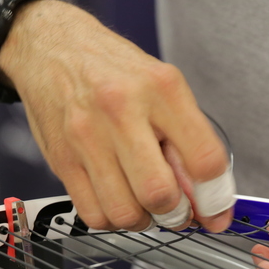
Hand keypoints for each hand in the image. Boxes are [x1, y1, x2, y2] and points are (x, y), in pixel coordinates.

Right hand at [0, 0, 233, 231]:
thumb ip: (187, 138)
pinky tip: (118, 200)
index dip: (216, 198)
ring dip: (144, 221)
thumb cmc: (114, 70)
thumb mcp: (163, 87)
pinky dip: (113, 220)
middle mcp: (122, 111)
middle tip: (177, 209)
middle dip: (176, 214)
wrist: (52, 47)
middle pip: (160, 193)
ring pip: (125, 212)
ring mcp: (87, 137)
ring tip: (145, 205)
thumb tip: (206, 197)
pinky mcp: (61, 159)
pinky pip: (94, 214)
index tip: (215, 210)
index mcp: (161, 88)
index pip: (204, 159)